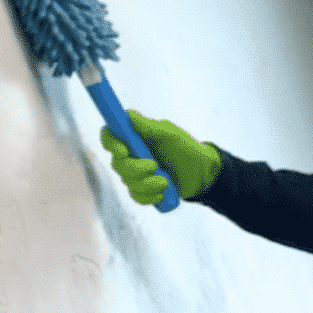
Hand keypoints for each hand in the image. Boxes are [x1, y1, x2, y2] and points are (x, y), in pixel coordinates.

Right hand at [100, 110, 221, 203]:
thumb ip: (150, 127)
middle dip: (134, 168)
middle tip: (154, 165)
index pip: (109, 138)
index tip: (124, 150)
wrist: (203, 172)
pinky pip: (136, 196)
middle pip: (117, 163)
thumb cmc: (186, 148)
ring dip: (146, 183)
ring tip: (165, 181)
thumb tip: (129, 115)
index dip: (110, 143)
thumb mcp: (170, 134)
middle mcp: (129, 156)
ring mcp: (135, 174)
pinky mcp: (143, 190)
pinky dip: (148, 196)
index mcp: (133, 138)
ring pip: (127, 181)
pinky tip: (161, 193)